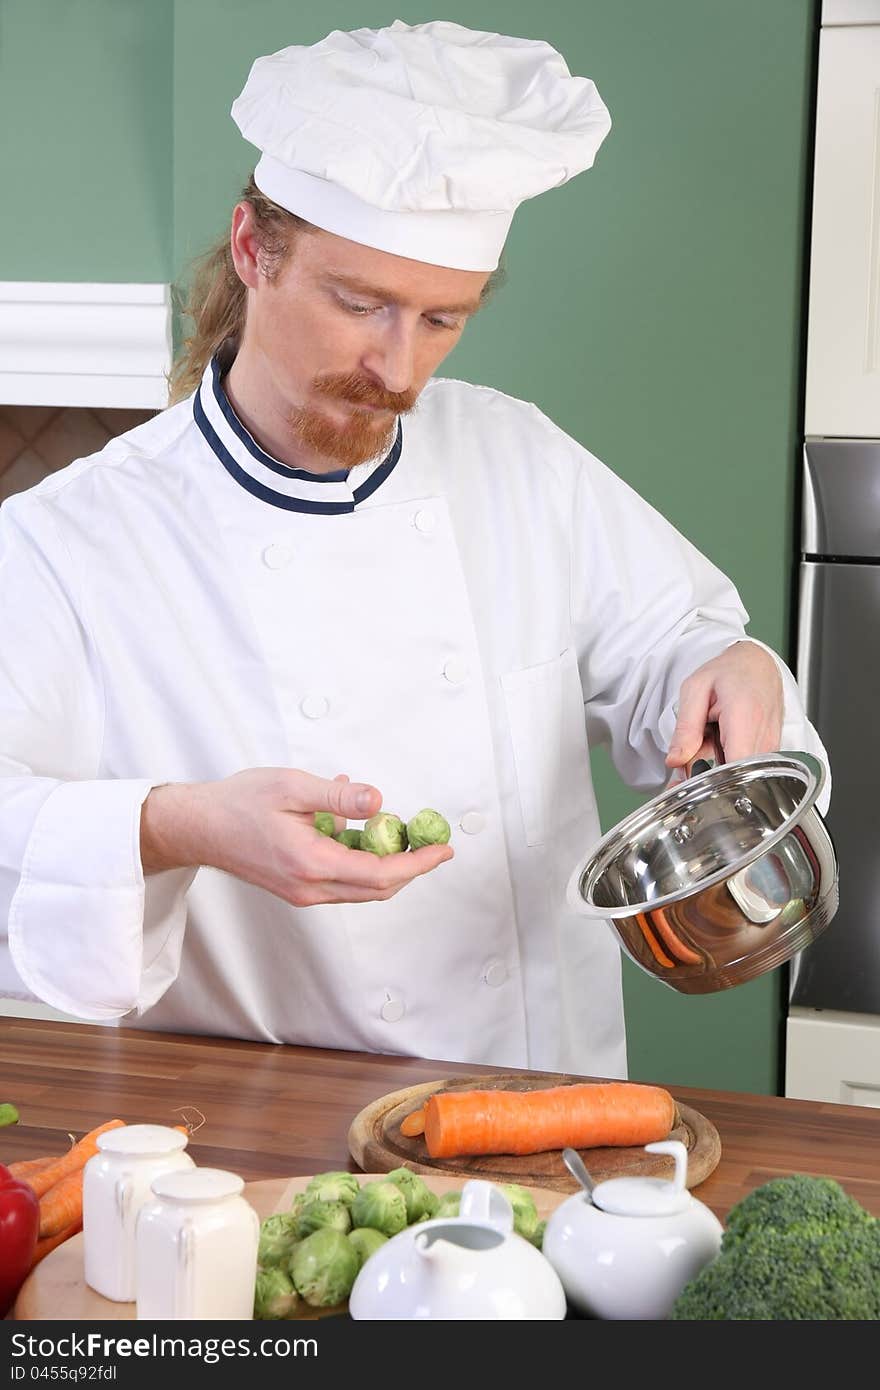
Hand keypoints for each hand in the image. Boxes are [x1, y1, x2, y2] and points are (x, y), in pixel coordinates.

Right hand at [140, 768, 453, 905]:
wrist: (198, 828)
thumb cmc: (238, 803)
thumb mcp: (291, 786)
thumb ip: (338, 797)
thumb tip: (378, 801)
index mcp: (311, 863)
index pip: (380, 874)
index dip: (418, 863)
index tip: (443, 851)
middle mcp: (310, 887)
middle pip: (377, 889)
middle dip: (411, 868)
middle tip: (433, 844)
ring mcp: (303, 892)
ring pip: (361, 889)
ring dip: (388, 867)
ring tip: (403, 835)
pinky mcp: (297, 888)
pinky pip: (342, 881)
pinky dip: (362, 862)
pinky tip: (361, 830)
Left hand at [665, 641, 783, 774]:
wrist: (757, 663)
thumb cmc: (729, 671)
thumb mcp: (695, 690)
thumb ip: (685, 729)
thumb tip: (675, 761)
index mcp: (744, 717)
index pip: (734, 767)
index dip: (709, 779)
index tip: (690, 777)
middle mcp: (763, 735)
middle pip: (733, 775)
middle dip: (706, 773)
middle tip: (691, 752)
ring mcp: (771, 744)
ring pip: (738, 774)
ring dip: (717, 764)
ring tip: (710, 738)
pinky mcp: (771, 749)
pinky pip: (746, 767)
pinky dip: (728, 759)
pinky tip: (722, 742)